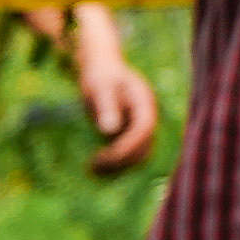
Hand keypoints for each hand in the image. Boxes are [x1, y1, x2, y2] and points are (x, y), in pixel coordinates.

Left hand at [51, 5, 161, 175]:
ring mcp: (141, 127)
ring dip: (118, 166)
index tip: (104, 157)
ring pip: (138, 155)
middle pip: (144, 147)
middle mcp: (147, 117)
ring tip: (91, 170)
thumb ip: (106, 107)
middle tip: (92, 167)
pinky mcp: (131, 135)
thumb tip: (109, 131)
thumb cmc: (99, 75)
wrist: (101, 69)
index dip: (127, 146)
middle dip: (120, 160)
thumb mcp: (99, 87)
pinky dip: (115, 163)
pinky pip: (129, 155)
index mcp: (144, 103)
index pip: (143, 130)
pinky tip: (94, 166)